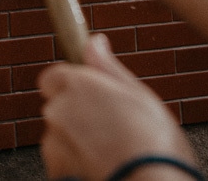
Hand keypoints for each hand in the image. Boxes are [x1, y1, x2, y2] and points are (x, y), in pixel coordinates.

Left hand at [38, 34, 196, 180]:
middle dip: (78, 114)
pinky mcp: (55, 166)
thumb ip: (107, 66)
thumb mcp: (138, 94)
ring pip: (60, 133)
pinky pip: (62, 157)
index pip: (54, 76)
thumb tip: (95, 41)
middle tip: (112, 127)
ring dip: (78, 138)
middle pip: (58, 106)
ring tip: (113, 150)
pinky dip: (77, 160)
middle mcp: (58, 109)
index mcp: (78, 85)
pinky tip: (104, 164)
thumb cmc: (153, 142)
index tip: (92, 96)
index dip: (71, 85)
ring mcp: (53, 139)